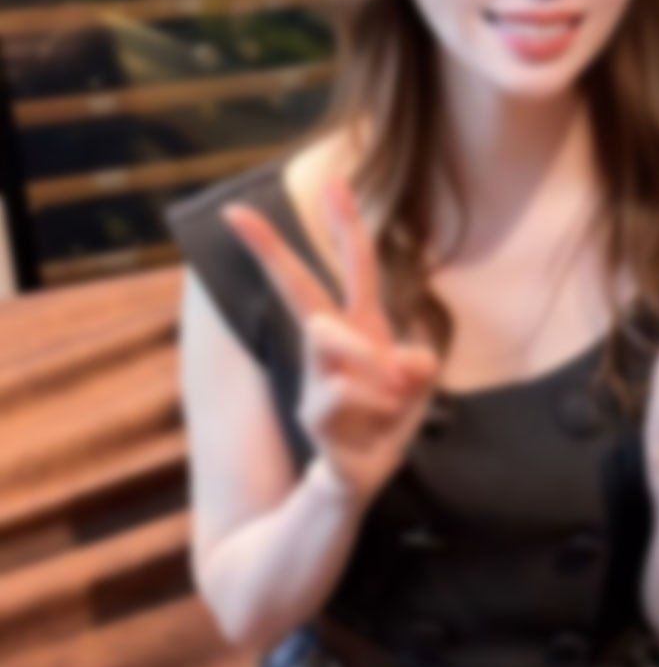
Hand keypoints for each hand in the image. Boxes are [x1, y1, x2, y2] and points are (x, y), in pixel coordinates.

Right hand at [221, 179, 439, 508]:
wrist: (353, 486)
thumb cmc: (384, 424)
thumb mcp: (415, 387)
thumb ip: (417, 364)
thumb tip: (401, 361)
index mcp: (360, 328)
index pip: (353, 268)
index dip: (345, 225)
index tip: (331, 180)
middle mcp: (332, 347)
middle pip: (301, 291)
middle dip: (270, 249)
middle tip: (233, 210)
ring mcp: (315, 378)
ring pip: (332, 344)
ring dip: (375, 372)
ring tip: (388, 404)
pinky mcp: (312, 415)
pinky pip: (343, 393)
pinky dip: (376, 408)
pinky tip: (374, 431)